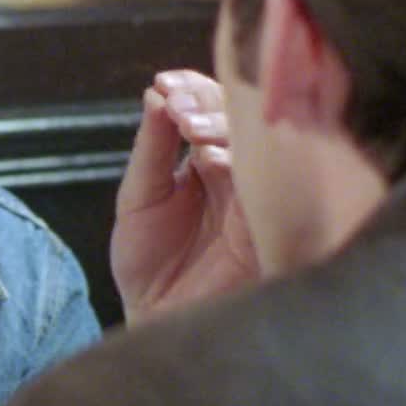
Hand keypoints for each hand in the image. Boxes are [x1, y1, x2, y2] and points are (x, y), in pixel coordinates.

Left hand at [110, 69, 260, 324]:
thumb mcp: (138, 198)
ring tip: (187, 125)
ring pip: (254, 141)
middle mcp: (236, 172)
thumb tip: (154, 93)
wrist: (157, 322)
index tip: (165, 83)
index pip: (208, 107)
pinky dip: (239, 163)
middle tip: (177, 101)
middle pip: (237, 117)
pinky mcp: (267, 223)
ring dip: (220, 125)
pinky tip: (211, 159)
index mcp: (205, 160)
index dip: (191, 88)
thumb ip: (151, 148)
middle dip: (206, 101)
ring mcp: (254, 195)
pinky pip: (265, 182)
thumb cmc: (148, 265)